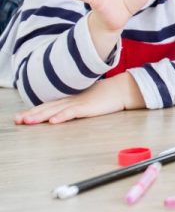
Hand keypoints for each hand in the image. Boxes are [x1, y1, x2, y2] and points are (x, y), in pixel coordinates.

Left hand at [13, 72, 144, 124]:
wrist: (121, 90)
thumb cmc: (105, 96)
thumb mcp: (86, 100)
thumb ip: (74, 105)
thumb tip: (63, 113)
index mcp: (69, 99)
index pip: (47, 105)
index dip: (33, 110)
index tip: (19, 117)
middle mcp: (70, 100)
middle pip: (47, 107)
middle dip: (32, 114)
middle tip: (18, 120)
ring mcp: (78, 103)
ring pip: (56, 110)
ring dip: (41, 116)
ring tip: (28, 121)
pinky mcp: (88, 107)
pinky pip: (73, 112)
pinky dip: (63, 116)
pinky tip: (54, 121)